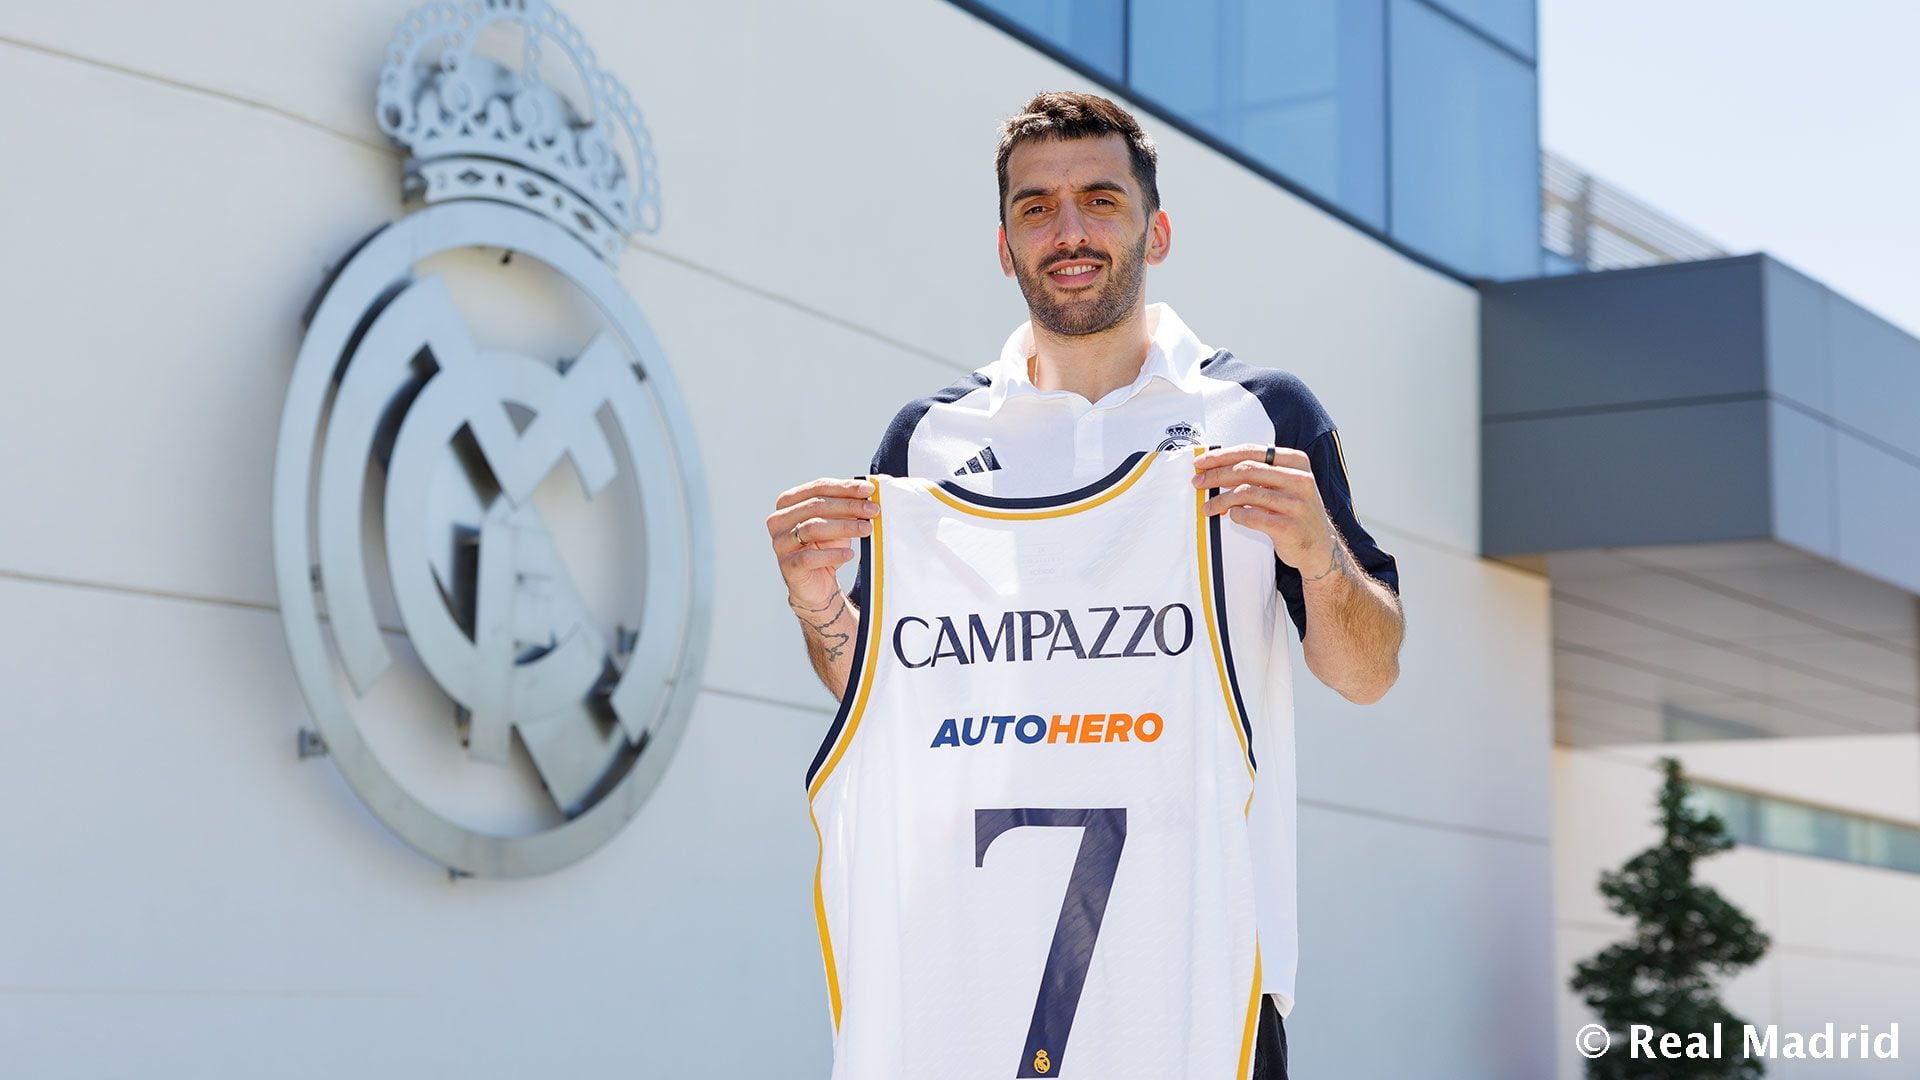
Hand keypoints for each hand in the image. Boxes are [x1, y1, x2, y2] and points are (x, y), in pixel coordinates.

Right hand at [766, 477, 878, 606]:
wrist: (816, 584)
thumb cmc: (825, 547)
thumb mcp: (836, 522)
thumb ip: (846, 506)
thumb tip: (868, 494)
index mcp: (788, 502)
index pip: (818, 487)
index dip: (845, 487)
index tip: (869, 489)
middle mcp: (779, 520)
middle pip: (816, 506)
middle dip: (848, 506)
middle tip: (872, 510)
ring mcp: (781, 543)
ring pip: (812, 528)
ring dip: (843, 527)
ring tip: (866, 529)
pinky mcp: (788, 566)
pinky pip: (810, 557)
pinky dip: (832, 554)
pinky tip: (850, 553)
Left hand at [1192, 444, 1337, 580]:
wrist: (1320, 548)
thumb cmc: (1295, 512)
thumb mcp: (1285, 484)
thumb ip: (1259, 472)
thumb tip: (1216, 466)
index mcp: (1296, 462)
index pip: (1252, 451)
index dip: (1222, 455)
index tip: (1201, 462)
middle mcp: (1299, 479)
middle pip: (1246, 470)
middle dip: (1216, 475)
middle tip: (1197, 483)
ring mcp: (1296, 503)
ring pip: (1246, 493)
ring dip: (1220, 500)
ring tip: (1208, 508)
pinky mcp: (1289, 527)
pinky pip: (1251, 516)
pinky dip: (1236, 516)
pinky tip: (1232, 518)